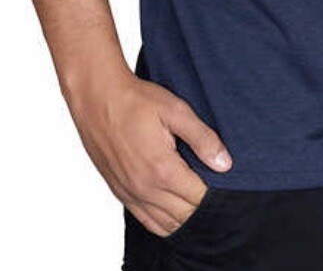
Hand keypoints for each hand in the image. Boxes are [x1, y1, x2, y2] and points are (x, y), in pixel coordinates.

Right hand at [66, 68, 231, 236]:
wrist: (97, 99)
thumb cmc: (136, 101)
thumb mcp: (176, 111)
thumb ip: (202, 138)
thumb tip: (225, 164)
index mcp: (163, 169)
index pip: (199, 198)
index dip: (216, 193)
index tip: (225, 182)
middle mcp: (145, 188)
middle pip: (185, 215)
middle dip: (203, 206)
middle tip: (214, 189)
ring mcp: (130, 193)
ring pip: (166, 224)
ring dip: (185, 217)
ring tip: (197, 200)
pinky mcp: (120, 192)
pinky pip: (146, 221)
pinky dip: (164, 222)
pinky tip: (175, 212)